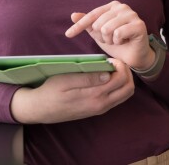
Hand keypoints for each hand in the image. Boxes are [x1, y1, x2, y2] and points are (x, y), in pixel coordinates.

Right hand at [10, 59, 133, 123]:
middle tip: (114, 63)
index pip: (121, 79)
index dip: (120, 65)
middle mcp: (101, 105)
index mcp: (95, 96)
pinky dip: (117, 86)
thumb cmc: (50, 91)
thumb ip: (88, 78)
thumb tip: (109, 74)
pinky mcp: (97, 110)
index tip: (109, 58)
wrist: (39, 109)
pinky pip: (116, 98)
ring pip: (124, 94)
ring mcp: (100, 109)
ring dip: (123, 80)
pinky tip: (105, 77)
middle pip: (128, 88)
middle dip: (126, 72)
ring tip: (110, 69)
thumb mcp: (66, 80)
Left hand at [65, 1, 153, 70]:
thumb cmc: (116, 43)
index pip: (92, 15)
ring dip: (110, 40)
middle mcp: (122, 7)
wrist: (133, 56)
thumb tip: (73, 15)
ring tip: (117, 41)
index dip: (79, 26)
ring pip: (107, 28)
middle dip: (101, 37)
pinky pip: (118, 33)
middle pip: (99, 23)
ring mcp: (132, 14)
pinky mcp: (139, 25)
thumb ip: (87, 24)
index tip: (68, 35)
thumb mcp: (98, 34)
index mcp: (112, 6)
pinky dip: (118, 41)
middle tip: (110, 40)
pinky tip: (124, 41)